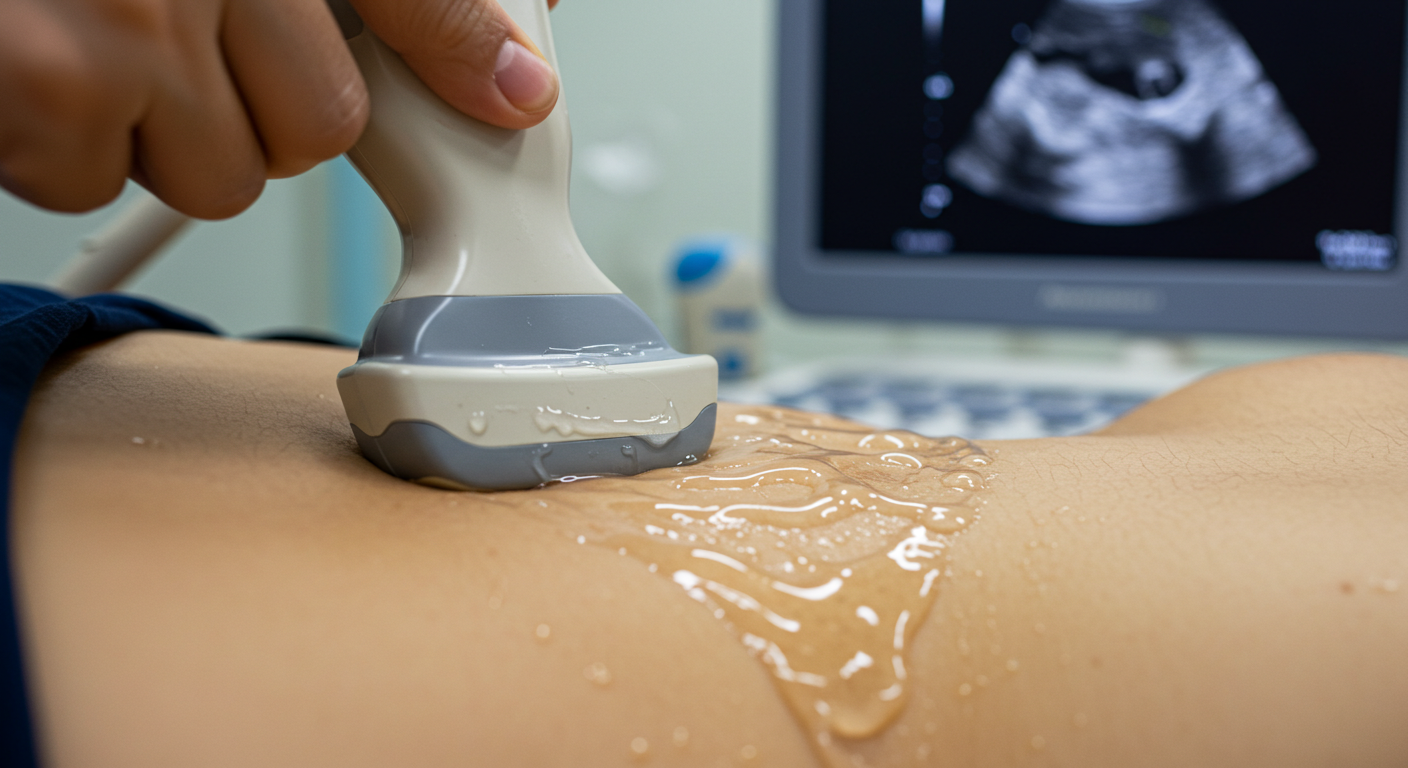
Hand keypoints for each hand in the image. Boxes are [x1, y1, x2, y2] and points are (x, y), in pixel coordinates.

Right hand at [0, 0, 561, 218]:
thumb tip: (510, 70)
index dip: (465, 48)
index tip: (518, 95)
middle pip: (313, 122)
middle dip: (252, 104)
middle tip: (174, 37)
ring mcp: (128, 24)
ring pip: (216, 167)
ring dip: (151, 129)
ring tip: (83, 39)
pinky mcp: (39, 84)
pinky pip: (94, 173)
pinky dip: (55, 142)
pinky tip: (25, 60)